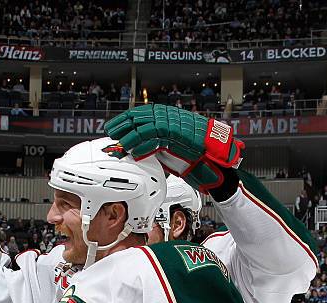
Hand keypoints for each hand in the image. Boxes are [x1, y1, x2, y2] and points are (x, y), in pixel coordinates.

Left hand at [104, 104, 243, 192]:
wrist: (215, 165)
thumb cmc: (195, 159)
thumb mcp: (170, 149)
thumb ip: (155, 144)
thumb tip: (134, 147)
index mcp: (171, 118)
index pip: (144, 113)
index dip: (127, 118)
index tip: (114, 124)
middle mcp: (173, 119)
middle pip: (143, 116)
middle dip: (125, 123)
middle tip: (111, 130)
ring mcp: (177, 126)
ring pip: (148, 126)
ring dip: (132, 135)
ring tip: (122, 143)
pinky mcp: (180, 136)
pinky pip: (158, 138)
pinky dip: (145, 145)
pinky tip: (136, 152)